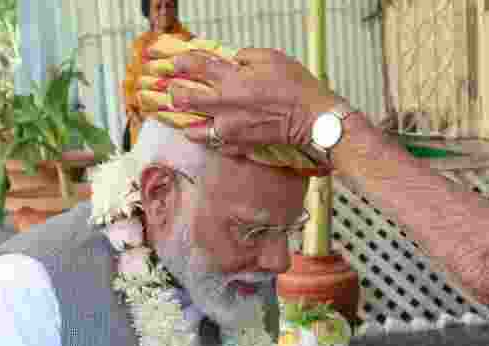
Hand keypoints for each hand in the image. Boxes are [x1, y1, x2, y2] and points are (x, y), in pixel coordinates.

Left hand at [165, 48, 339, 153]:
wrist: (313, 119)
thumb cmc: (296, 87)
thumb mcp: (271, 57)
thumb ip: (245, 56)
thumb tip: (233, 61)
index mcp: (230, 81)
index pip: (193, 68)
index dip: (180, 64)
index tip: (177, 64)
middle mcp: (224, 106)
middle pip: (183, 100)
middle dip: (176, 93)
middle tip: (177, 91)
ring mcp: (229, 130)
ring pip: (192, 130)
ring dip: (188, 123)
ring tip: (190, 118)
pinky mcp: (238, 146)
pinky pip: (214, 145)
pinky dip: (210, 139)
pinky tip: (213, 133)